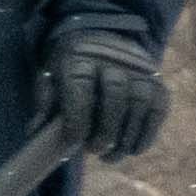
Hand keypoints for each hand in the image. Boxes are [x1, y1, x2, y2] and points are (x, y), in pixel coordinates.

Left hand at [44, 32, 169, 163]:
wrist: (103, 38)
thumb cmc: (71, 67)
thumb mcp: (50, 77)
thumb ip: (46, 103)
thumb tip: (36, 132)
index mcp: (81, 60)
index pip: (82, 86)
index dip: (79, 117)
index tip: (74, 142)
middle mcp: (114, 61)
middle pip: (116, 95)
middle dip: (106, 129)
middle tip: (95, 150)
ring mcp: (140, 70)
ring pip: (140, 103)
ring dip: (127, 136)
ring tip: (112, 156)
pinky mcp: (157, 82)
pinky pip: (159, 108)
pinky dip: (148, 132)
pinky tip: (134, 149)